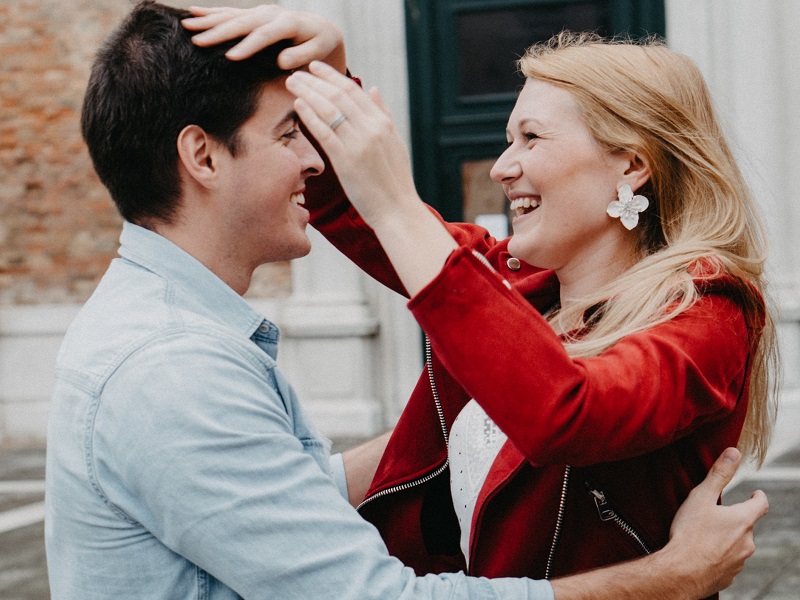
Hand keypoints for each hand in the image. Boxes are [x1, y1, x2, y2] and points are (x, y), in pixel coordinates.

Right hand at [182, 5, 345, 71]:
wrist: (320, 28)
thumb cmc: (320, 45)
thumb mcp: (318, 51)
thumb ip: (302, 56)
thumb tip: (282, 61)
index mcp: (288, 24)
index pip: (264, 35)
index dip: (247, 46)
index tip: (230, 57)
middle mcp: (271, 14)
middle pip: (242, 23)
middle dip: (218, 32)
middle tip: (198, 41)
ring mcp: (260, 12)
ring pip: (231, 15)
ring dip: (208, 20)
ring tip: (186, 25)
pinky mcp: (254, 14)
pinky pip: (230, 12)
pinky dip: (211, 13)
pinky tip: (192, 13)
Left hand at [287, 61, 457, 296]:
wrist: (397, 210)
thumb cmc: (395, 181)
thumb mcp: (395, 142)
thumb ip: (384, 114)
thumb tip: (374, 89)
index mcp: (383, 123)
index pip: (354, 91)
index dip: (332, 76)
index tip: (315, 68)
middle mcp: (372, 128)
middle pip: (339, 95)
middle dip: (315, 80)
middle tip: (296, 72)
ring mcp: (359, 143)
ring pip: (329, 109)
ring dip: (308, 92)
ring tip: (291, 84)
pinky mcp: (346, 160)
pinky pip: (325, 132)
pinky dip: (310, 115)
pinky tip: (298, 105)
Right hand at [667, 447, 767, 596]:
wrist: (681, 572)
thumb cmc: (690, 533)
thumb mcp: (701, 497)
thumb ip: (719, 474)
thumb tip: (734, 452)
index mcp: (743, 520)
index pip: (760, 505)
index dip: (758, 497)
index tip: (755, 493)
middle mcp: (747, 542)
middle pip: (746, 526)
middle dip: (735, 519)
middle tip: (716, 515)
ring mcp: (739, 562)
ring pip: (737, 545)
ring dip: (727, 539)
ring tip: (705, 536)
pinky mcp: (728, 577)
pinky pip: (727, 562)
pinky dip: (719, 556)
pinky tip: (702, 554)